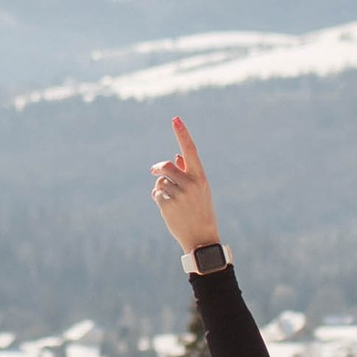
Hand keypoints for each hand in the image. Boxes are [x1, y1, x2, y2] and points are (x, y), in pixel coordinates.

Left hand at [150, 115, 219, 254]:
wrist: (201, 237)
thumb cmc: (201, 210)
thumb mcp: (200, 190)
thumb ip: (188, 173)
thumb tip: (175, 155)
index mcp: (200, 177)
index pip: (190, 151)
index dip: (182, 134)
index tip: (175, 119)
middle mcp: (191, 184)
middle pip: (167, 166)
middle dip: (158, 168)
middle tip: (154, 172)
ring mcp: (180, 195)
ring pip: (160, 181)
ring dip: (160, 187)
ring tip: (168, 198)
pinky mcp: (168, 205)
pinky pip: (156, 194)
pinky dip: (157, 197)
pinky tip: (166, 207)